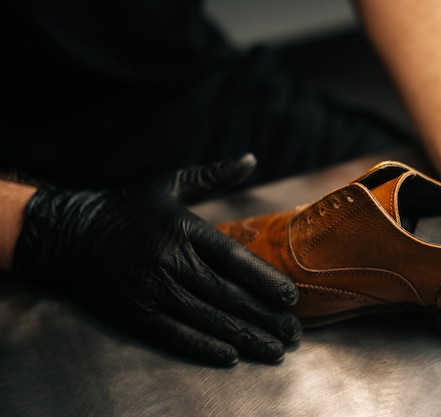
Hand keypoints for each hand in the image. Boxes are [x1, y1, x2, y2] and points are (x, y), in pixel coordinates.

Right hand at [13, 154, 300, 364]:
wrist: (69, 232)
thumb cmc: (126, 206)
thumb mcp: (170, 183)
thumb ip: (213, 176)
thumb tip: (250, 159)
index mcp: (183, 228)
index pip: (233, 258)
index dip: (264, 280)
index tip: (290, 297)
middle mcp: (170, 260)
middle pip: (227, 293)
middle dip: (264, 316)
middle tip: (293, 332)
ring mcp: (151, 289)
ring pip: (207, 318)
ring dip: (244, 336)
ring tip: (274, 350)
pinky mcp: (134, 312)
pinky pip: (175, 334)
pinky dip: (204, 346)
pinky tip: (231, 356)